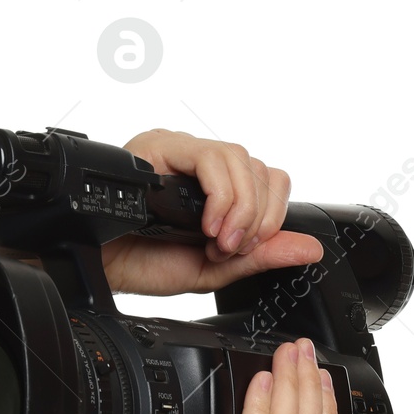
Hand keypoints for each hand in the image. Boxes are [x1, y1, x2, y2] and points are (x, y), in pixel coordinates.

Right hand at [101, 129, 324, 296]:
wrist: (102, 267)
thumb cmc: (145, 263)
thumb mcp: (217, 269)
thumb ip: (263, 256)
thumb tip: (310, 248)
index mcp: (219, 189)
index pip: (271, 181)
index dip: (271, 216)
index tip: (246, 248)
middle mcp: (203, 165)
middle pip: (261, 168)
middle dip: (257, 218)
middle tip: (229, 248)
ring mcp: (184, 150)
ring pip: (241, 158)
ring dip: (240, 208)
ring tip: (216, 240)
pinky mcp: (163, 145)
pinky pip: (211, 156)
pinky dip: (220, 195)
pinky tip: (206, 223)